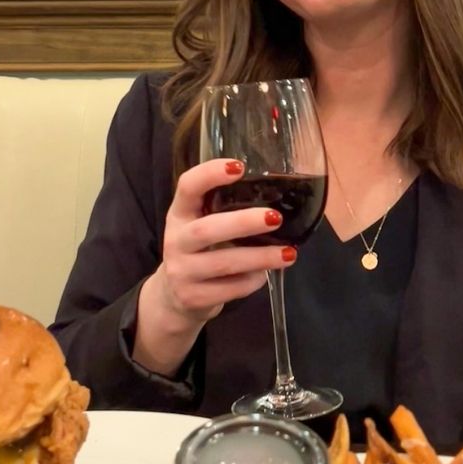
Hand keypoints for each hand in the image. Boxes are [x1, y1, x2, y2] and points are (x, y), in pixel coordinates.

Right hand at [154, 157, 296, 322]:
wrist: (174, 296)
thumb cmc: (201, 250)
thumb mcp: (202, 224)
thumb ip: (226, 210)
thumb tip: (281, 199)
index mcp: (179, 214)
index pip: (187, 187)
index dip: (209, 174)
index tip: (239, 166)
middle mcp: (175, 240)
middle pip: (206, 230)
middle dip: (242, 223)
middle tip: (275, 217)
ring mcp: (181, 271)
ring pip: (222, 263)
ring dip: (259, 257)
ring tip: (288, 254)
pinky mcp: (192, 297)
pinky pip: (229, 289)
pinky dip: (251, 282)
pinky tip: (265, 275)